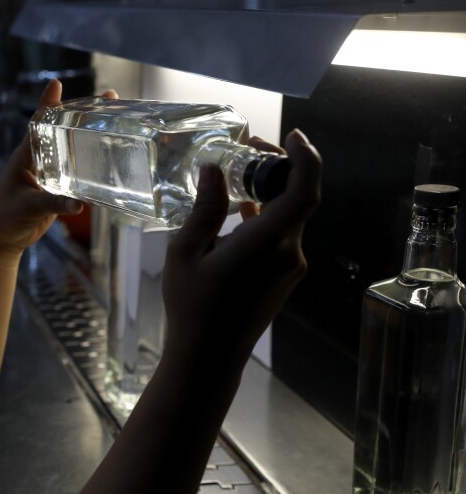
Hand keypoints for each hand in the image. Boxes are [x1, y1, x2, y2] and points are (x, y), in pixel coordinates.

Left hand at [0, 81, 117, 256]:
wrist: (0, 240)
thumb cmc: (4, 219)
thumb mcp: (27, 208)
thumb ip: (51, 204)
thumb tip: (77, 204)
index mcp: (25, 156)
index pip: (37, 123)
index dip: (48, 103)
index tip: (56, 83)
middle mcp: (38, 160)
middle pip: (62, 130)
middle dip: (83, 113)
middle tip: (110, 97)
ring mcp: (49, 174)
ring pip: (72, 150)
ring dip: (90, 137)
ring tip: (115, 120)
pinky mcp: (56, 189)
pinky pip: (76, 172)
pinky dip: (91, 165)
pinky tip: (110, 161)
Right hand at [162, 129, 321, 365]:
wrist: (209, 357)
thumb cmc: (192, 307)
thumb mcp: (186, 253)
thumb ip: (206, 208)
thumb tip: (215, 169)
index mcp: (266, 244)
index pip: (304, 191)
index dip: (306, 158)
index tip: (293, 136)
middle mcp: (288, 253)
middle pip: (297, 198)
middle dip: (278, 169)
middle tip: (249, 150)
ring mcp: (291, 267)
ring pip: (290, 217)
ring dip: (271, 194)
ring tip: (239, 179)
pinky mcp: (285, 277)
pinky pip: (283, 236)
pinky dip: (267, 217)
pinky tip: (242, 212)